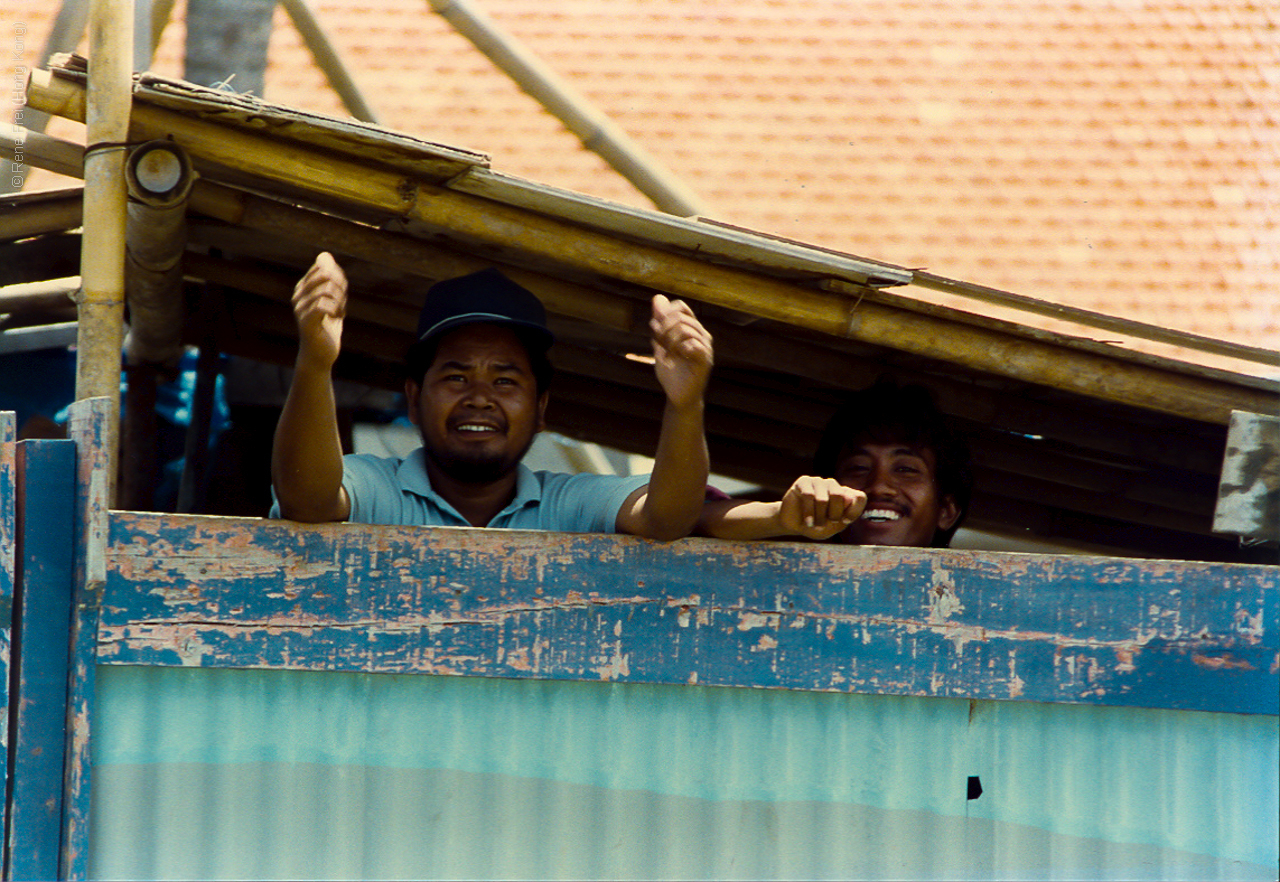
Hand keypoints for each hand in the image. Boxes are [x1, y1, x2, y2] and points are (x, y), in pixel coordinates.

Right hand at [292, 252, 346, 367]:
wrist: (319, 355)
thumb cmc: (326, 328)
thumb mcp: (331, 301)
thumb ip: (330, 280)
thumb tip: (325, 255)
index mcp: (302, 288)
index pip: (322, 267)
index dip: (338, 275)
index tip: (343, 290)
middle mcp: (298, 296)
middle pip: (325, 275)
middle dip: (341, 285)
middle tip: (343, 299)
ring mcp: (300, 308)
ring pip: (326, 289)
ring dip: (340, 299)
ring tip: (341, 310)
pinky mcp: (306, 321)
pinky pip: (323, 305)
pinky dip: (336, 309)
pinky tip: (338, 316)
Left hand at [650, 294, 712, 409]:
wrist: (677, 396)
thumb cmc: (671, 371)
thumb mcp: (660, 344)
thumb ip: (659, 323)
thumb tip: (657, 298)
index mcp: (692, 329)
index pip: (681, 307)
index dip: (665, 313)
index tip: (655, 329)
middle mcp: (701, 335)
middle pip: (680, 316)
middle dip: (663, 328)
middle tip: (658, 343)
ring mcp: (705, 347)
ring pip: (686, 329)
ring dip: (670, 340)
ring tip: (667, 354)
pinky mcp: (705, 361)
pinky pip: (694, 345)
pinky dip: (680, 349)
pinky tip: (676, 358)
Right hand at [777, 476, 866, 539]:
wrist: (794, 526)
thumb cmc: (817, 526)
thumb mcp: (834, 527)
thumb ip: (845, 515)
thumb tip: (850, 498)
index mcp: (845, 495)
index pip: (859, 497)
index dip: (854, 511)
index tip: (844, 521)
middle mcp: (833, 485)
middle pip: (840, 495)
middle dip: (833, 514)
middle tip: (824, 524)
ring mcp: (818, 482)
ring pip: (823, 498)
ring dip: (819, 516)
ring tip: (814, 525)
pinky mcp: (803, 482)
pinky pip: (808, 495)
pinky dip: (808, 512)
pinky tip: (807, 521)